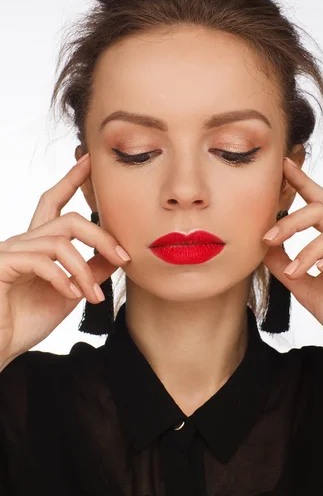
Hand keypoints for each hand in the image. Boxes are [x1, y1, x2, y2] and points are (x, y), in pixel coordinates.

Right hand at [0, 153, 130, 371]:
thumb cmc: (27, 320)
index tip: (89, 160)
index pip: (55, 202)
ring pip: (60, 241)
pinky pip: (42, 260)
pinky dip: (63, 278)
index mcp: (38, 244)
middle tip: (124, 256)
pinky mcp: (2, 265)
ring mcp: (11, 251)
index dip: (72, 180)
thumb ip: (90, 270)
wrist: (0, 348)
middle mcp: (23, 241)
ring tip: (94, 295)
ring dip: (85, 269)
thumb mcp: (70, 291)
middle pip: (68, 218)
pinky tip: (71, 295)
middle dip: (101, 235)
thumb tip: (117, 254)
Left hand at [262, 157, 322, 360]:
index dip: (300, 183)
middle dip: (292, 219)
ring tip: (295, 272)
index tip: (282, 168)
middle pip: (320, 209)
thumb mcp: (304, 286)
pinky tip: (322, 270)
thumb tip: (261, 244)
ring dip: (307, 250)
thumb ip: (284, 263)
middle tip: (268, 236)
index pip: (316, 205)